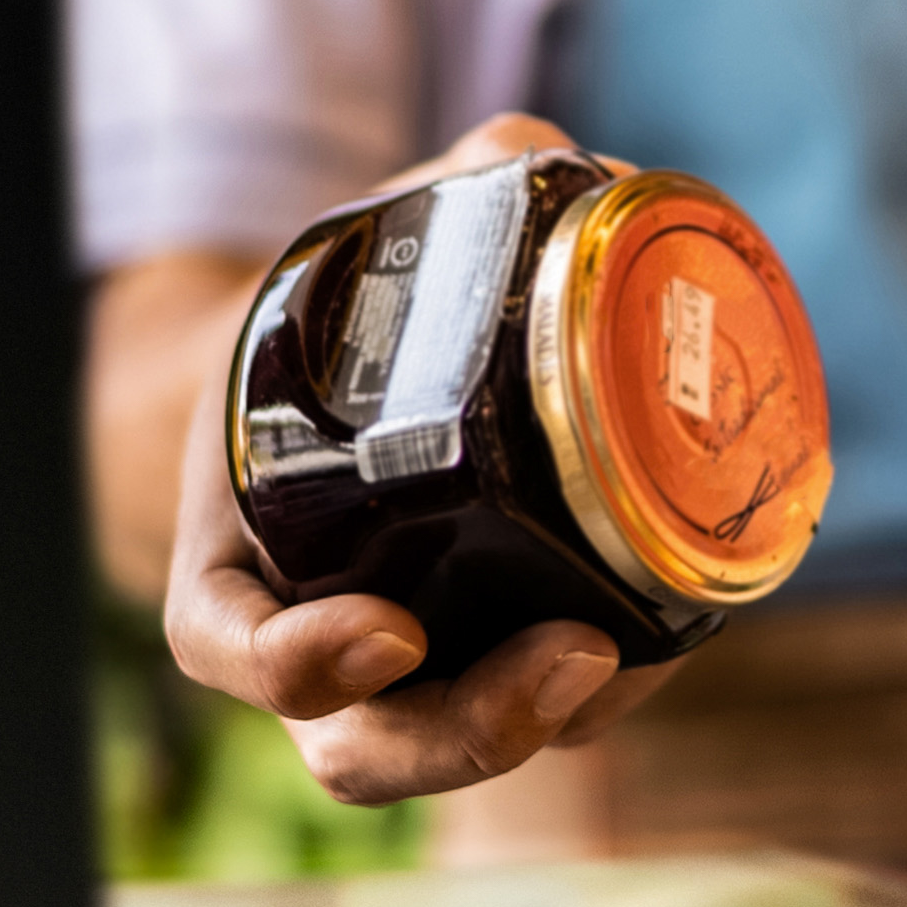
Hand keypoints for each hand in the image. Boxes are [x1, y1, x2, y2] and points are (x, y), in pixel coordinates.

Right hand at [159, 112, 678, 803]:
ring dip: (552, 726)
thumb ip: (456, 188)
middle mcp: (310, 638)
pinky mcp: (490, 660)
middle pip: (367, 747)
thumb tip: (546, 156)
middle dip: (470, 730)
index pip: (231, 647)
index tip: (389, 634)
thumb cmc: (344, 316)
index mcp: (234, 552)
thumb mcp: (361, 250)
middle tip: (577, 658)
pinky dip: (608, 691)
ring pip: (459, 750)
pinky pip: (541, 715)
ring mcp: (398, 672)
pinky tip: (675, 634)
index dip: (299, 667)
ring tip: (636, 656)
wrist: (343, 373)